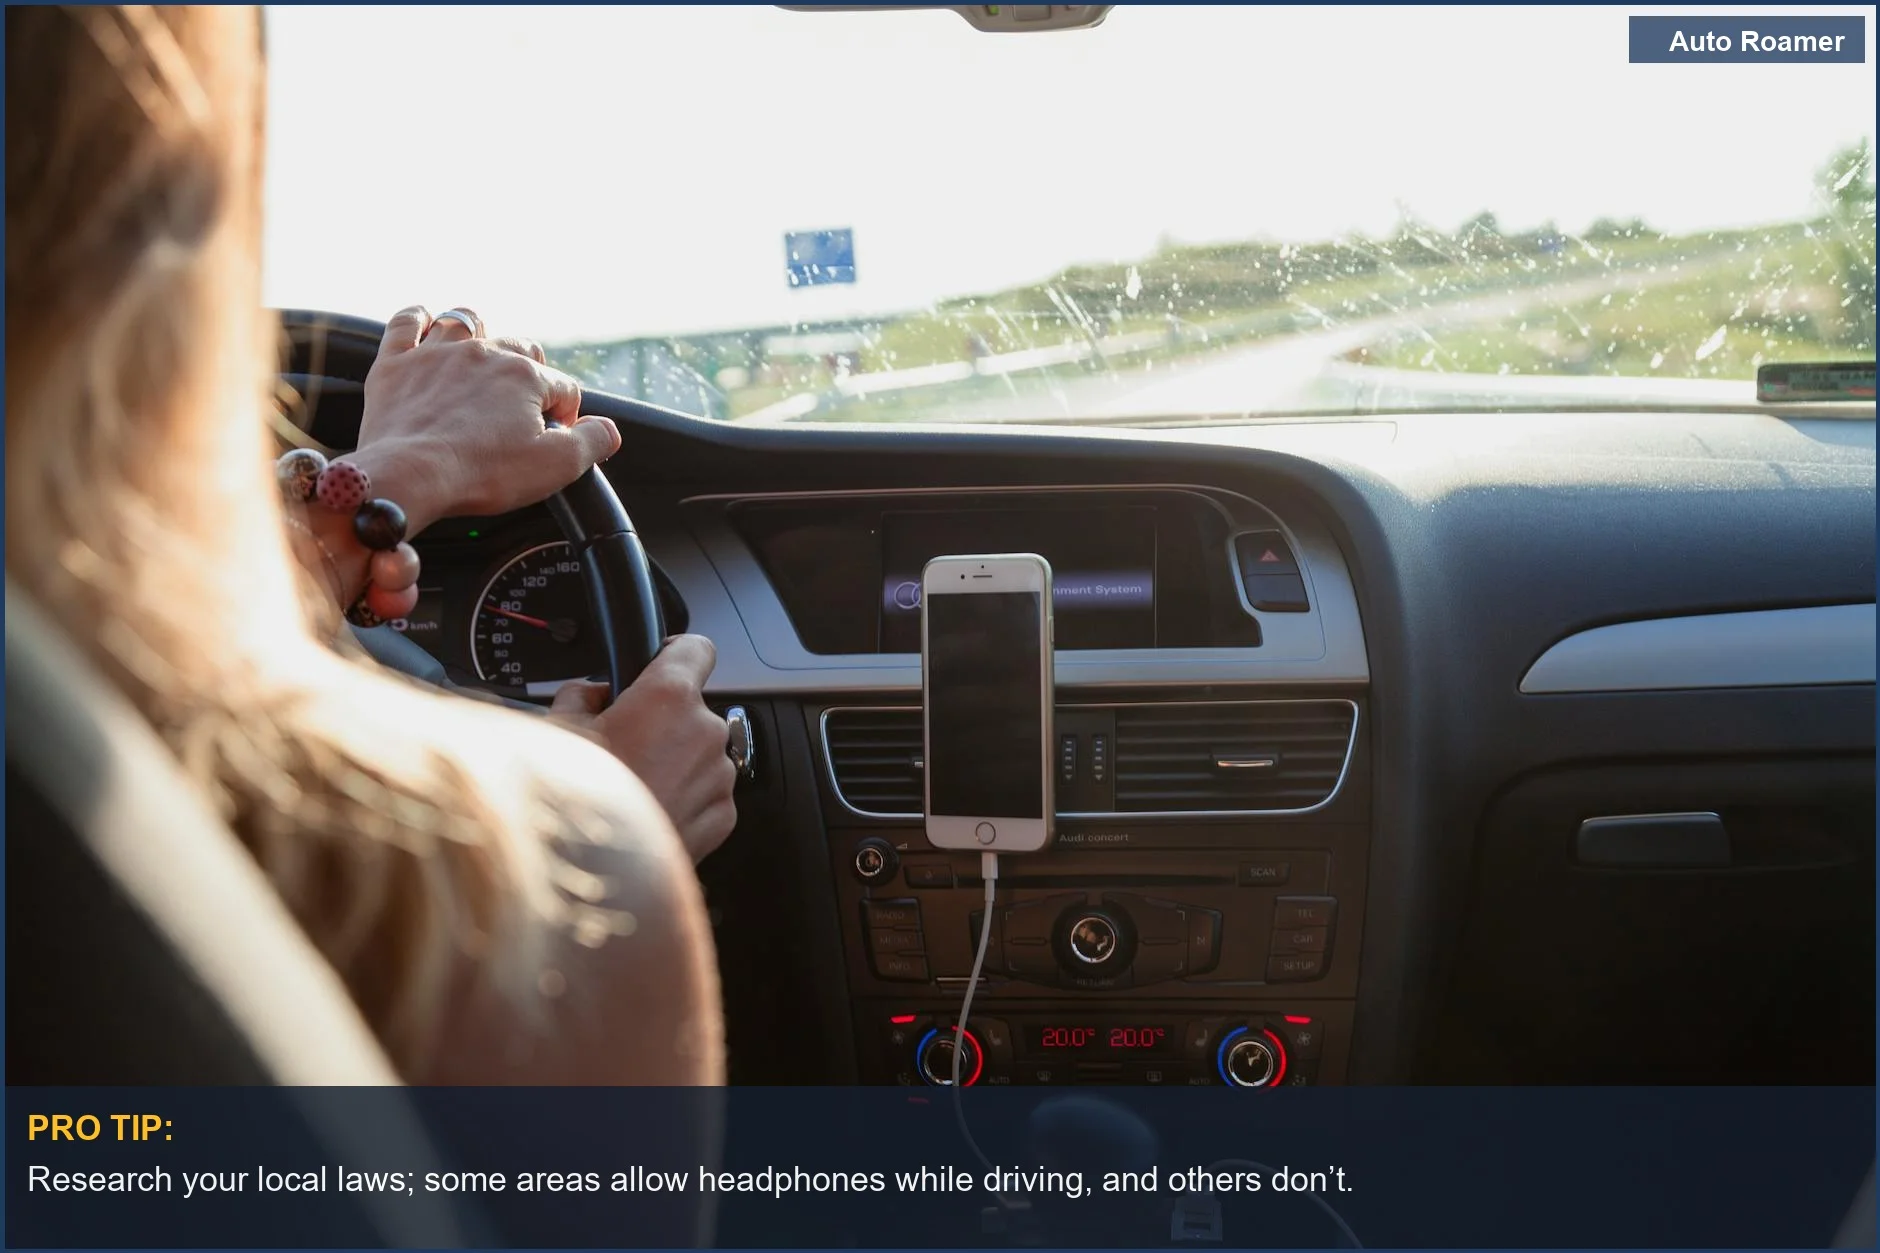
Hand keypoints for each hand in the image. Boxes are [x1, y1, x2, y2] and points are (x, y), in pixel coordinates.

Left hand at [347, 306, 621, 533]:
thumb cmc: (482, 473)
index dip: (565, 415)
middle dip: (529, 373)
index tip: (553, 440)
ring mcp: (436, 354)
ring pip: (466, 322)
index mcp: (525, 377)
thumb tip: (608, 429)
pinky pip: (406, 322)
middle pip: (520, 348)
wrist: (409, 477)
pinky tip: (424, 324)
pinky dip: (417, 319)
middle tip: (522, 408)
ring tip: (481, 358)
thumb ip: (594, 442)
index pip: (563, 387)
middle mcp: (484, 353)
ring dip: (480, 335)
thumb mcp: (557, 466)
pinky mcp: (395, 364)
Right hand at [549, 635, 737, 863]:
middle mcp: (704, 732)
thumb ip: (580, 696)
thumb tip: (590, 694)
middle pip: (690, 709)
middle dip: (660, 721)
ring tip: (629, 787)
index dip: (674, 652)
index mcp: (669, 697)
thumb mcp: (556, 731)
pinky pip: (704, 794)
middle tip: (620, 745)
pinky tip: (644, 811)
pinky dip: (681, 798)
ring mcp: (718, 777)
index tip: (660, 661)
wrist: (591, 878)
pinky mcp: (722, 817)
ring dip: (672, 762)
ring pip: (698, 754)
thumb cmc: (573, 804)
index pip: (695, 648)